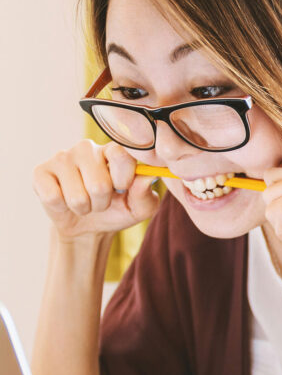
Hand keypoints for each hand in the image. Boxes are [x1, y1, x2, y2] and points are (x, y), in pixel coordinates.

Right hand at [33, 140, 159, 241]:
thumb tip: (147, 177)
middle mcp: (87, 148)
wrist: (88, 226)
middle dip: (102, 203)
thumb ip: (146, 194)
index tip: (122, 188)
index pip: (120, 155)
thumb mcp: (140, 208)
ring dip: (84, 208)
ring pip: (77, 196)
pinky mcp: (41, 171)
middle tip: (100, 201)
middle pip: (99, 184)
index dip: (123, 179)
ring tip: (84, 202)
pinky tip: (64, 200)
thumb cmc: (117, 210)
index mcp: (113, 151)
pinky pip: (53, 197)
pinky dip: (62, 208)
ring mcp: (62, 157)